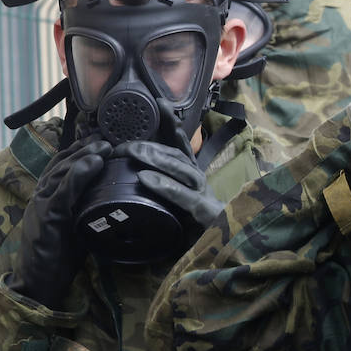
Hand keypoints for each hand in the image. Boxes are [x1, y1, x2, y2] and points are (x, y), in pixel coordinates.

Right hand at [8, 136, 110, 307]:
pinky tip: (93, 163)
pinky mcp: (47, 217)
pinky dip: (78, 175)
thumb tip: (112, 199)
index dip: (79, 149)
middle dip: (84, 146)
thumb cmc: (59, 256)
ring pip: (62, 172)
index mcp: (46, 196)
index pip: (61, 165)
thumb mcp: (76, 226)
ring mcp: (42, 205)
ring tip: (105, 144)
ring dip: (84, 155)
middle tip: (107, 135)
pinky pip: (63, 191)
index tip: (101, 138)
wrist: (39, 283)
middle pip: (62, 162)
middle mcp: (41, 195)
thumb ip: (86, 209)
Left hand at [127, 98, 222, 227]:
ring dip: (157, 159)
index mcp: (191, 176)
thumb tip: (134, 173)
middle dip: (151, 146)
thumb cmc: (195, 226)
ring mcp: (205, 195)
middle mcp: (199, 181)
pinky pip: (185, 197)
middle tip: (124, 144)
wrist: (226, 247)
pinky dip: (166, 186)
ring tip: (133, 153)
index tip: (159, 102)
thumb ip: (162, 187)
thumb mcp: (175, 202)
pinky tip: (146, 179)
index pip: (181, 145)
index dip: (171, 124)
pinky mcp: (207, 213)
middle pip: (177, 156)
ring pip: (183, 170)